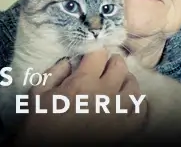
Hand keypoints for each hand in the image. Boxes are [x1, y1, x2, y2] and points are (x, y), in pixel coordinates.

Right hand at [13, 49, 147, 144]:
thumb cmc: (41, 124)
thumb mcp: (39, 92)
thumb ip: (54, 72)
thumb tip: (69, 62)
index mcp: (82, 82)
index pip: (99, 53)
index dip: (95, 50)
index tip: (92, 55)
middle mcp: (103, 94)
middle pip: (120, 65)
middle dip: (112, 61)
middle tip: (106, 66)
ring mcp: (116, 112)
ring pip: (133, 86)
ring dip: (126, 81)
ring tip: (119, 83)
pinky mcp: (123, 130)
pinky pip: (141, 113)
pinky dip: (138, 105)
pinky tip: (129, 103)